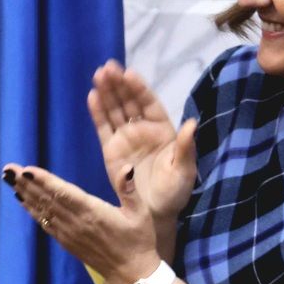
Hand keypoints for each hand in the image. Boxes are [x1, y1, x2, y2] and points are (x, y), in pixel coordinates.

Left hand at [3, 164, 159, 283]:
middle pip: (47, 199)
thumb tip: (127, 167)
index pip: (63, 193)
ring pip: (43, 211)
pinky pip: (45, 223)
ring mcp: (69, 234)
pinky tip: (23, 200)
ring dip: (25, 194)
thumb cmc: (139, 240)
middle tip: (8, 169)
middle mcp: (76, 224)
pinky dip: (33, 211)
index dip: (44, 181)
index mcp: (93, 213)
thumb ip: (130, 189)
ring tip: (9, 179)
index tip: (26, 170)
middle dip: (26, 183)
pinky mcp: (67, 242)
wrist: (131, 275)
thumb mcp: (140, 213)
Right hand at [88, 60, 197, 222]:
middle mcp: (143, 130)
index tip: (129, 74)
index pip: (149, 104)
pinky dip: (97, 112)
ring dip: (107, 92)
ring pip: (115, 111)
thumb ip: (186, 148)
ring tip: (98, 74)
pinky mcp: (111, 151)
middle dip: (119, 85)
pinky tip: (92, 96)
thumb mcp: (184, 172)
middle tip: (107, 68)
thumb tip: (192, 123)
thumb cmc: (173, 194)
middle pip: (129, 102)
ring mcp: (126, 139)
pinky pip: (103, 128)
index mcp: (163, 131)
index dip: (139, 89)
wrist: (153, 216)